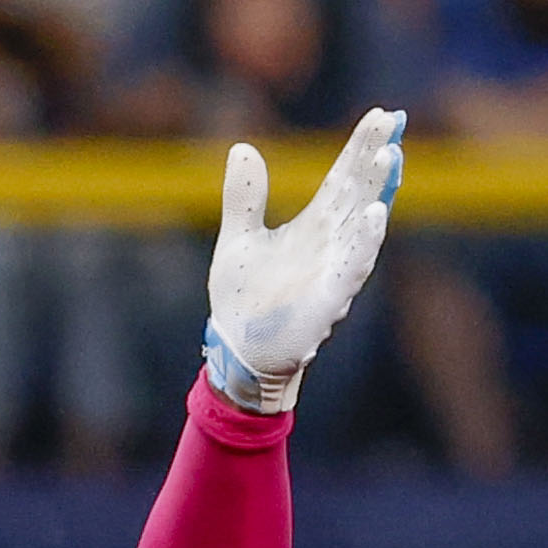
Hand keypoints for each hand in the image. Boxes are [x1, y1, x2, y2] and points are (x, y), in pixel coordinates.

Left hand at [204, 106, 402, 413]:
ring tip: (389, 155)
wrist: (238, 351)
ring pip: (363, 222)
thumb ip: (245, 197)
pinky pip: (354, 264)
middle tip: (391, 121)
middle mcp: (332, 240)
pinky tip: (376, 213)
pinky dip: (366, 240)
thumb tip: (242, 148)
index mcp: (314, 224)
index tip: (380, 114)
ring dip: (378, 190)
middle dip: (374, 157)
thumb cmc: (243, 298)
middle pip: (359, 190)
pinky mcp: (331, 296)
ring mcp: (335, 267)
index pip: (343, 177)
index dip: (360, 147)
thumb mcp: (238, 239)